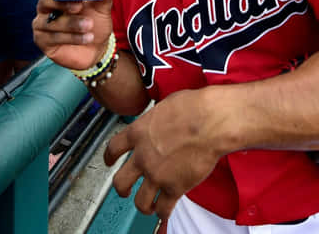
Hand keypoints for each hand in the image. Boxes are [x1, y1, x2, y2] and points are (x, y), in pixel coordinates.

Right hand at [31, 0, 114, 69]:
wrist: (96, 48)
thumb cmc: (95, 24)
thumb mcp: (102, 9)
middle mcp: (46, 7)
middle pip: (45, 0)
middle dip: (62, 3)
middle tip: (79, 6)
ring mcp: (42, 24)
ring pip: (51, 21)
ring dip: (72, 23)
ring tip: (89, 26)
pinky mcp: (42, 41)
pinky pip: (54, 37)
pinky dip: (72, 37)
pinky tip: (87, 38)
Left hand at [104, 88, 222, 220]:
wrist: (210, 122)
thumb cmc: (192, 108)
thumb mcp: (163, 106)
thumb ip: (155, 120)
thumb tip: (159, 120)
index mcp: (137, 133)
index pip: (113, 148)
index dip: (108, 157)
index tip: (109, 161)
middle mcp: (142, 156)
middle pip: (120, 181)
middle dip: (121, 189)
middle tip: (125, 191)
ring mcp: (156, 175)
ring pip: (139, 201)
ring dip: (143, 206)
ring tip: (147, 206)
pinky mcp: (174, 188)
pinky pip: (163, 209)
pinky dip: (162, 213)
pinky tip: (164, 212)